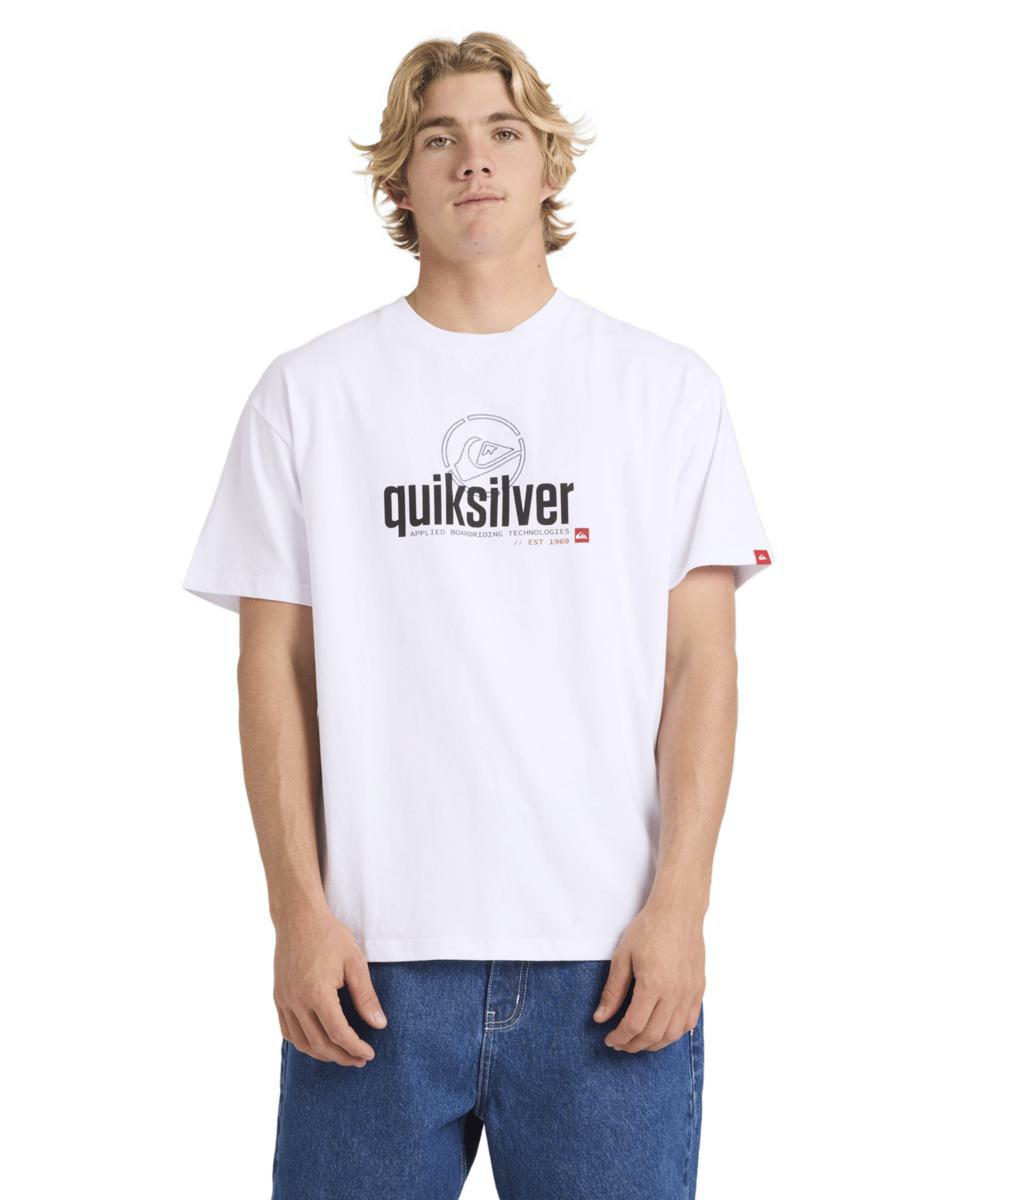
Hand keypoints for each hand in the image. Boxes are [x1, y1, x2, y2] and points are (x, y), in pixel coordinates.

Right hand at [273, 906, 387, 1065]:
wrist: (298, 917)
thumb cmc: (330, 936)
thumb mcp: (355, 962)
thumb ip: (366, 997)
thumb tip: (379, 1025)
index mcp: (317, 993)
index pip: (339, 1034)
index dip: (356, 1048)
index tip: (369, 1054)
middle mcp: (296, 1001)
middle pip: (319, 1044)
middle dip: (342, 1056)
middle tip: (360, 1059)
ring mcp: (284, 1001)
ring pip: (301, 1043)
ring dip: (322, 1054)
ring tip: (342, 1054)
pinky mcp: (278, 997)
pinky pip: (288, 1031)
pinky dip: (303, 1042)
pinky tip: (318, 1041)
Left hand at [592, 903, 704, 1051]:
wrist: (678, 912)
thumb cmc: (649, 929)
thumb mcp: (622, 957)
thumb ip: (612, 991)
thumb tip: (601, 1018)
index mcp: (653, 984)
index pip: (635, 1025)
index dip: (620, 1037)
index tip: (609, 1039)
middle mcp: (674, 993)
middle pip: (654, 1035)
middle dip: (634, 1045)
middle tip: (620, 1044)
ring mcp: (690, 993)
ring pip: (673, 1034)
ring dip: (654, 1044)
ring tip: (639, 1042)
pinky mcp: (698, 990)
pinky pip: (689, 1022)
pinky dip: (674, 1033)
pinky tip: (662, 1031)